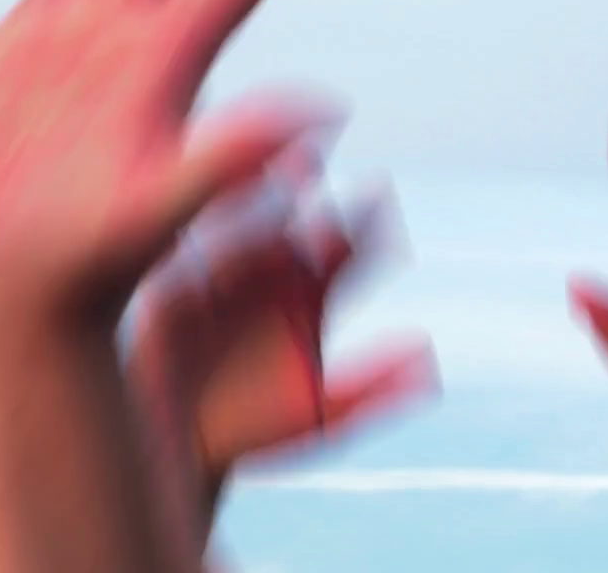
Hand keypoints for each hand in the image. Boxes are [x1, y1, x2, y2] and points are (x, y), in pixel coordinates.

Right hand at [130, 195, 438, 510]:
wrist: (185, 451)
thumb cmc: (259, 433)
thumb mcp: (321, 418)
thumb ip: (374, 389)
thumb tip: (427, 360)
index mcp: (314, 294)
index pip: (348, 246)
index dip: (364, 221)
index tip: (378, 194)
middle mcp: (274, 272)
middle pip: (293, 221)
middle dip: (301, 187)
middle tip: (310, 157)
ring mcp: (225, 274)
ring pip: (239, 224)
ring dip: (245, 191)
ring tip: (247, 170)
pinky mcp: (179, 288)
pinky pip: (187, 251)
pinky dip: (188, 224)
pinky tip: (186, 204)